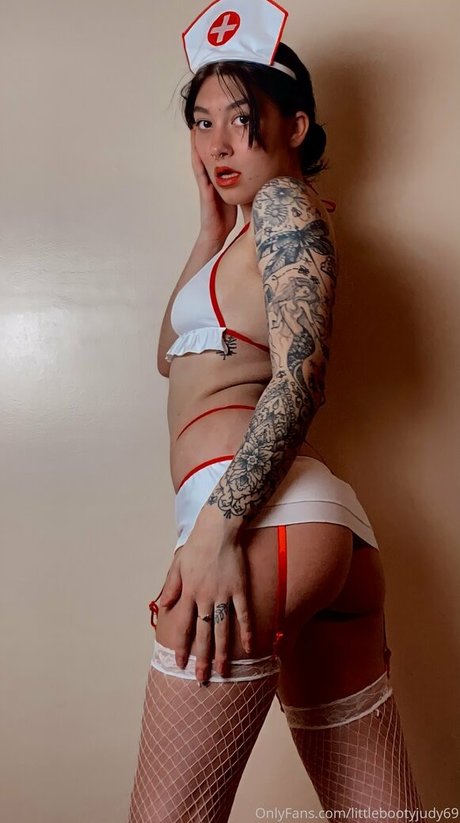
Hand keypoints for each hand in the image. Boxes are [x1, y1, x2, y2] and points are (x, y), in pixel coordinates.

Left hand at [159, 524, 251, 683]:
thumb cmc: (196, 546)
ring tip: (224, 671)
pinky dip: (247, 630)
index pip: (184, 626)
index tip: (181, 663)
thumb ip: (171, 587)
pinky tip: (249, 646)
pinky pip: (243, 613)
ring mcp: (224, 594)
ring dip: (223, 652)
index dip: (183, 646)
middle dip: (202, 658)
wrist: (218, 530)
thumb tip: (164, 605)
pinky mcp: (239, 589)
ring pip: (222, 629)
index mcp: (189, 593)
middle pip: (203, 634)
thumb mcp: (177, 565)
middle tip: (202, 679)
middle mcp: (205, 597)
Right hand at [190, 129, 237, 244]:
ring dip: (197, 144)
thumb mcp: (241, 194)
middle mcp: (211, 178)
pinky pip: (199, 171)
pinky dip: (197, 158)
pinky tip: (195, 147)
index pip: (220, 156)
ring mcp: (205, 183)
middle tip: (207, 119)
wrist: (217, 232)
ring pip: (201, 159)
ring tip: (196, 126)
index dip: (220, 142)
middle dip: (208, 137)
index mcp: (219, 178)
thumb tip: (263, 175)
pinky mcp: (204, 189)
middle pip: (209, 154)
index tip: (223, 124)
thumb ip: (246, 184)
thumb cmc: (228, 216)